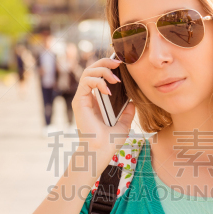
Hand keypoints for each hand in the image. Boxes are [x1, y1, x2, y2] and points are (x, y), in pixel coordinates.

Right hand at [71, 57, 134, 171]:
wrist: (101, 151)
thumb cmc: (110, 141)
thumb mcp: (124, 123)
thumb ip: (128, 111)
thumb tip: (133, 101)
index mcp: (97, 100)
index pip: (100, 75)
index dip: (110, 66)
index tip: (123, 65)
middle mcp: (88, 97)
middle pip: (93, 69)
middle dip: (106, 62)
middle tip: (119, 63)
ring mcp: (82, 98)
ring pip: (88, 72)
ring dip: (103, 70)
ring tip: (116, 78)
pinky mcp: (79, 101)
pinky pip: (86, 82)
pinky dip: (98, 81)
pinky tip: (109, 90)